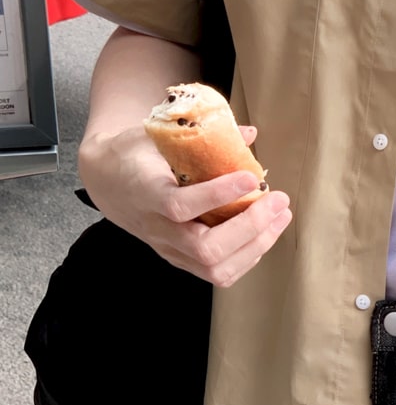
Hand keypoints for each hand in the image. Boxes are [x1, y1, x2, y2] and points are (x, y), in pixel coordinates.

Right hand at [78, 123, 292, 287]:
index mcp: (146, 193)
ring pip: (214, 268)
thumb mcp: (157, 132)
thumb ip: (199, 133)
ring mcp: (168, 248)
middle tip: (278, 199)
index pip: (181, 206)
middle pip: (205, 248)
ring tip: (280, 216)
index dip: (218, 195)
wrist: (106, 180)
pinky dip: (248, 257)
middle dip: (250, 226)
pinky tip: (265, 233)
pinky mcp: (179, 259)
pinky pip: (217, 272)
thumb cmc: (136, 153)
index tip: (251, 176)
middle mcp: (157, 229)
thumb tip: (250, 133)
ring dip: (256, 244)